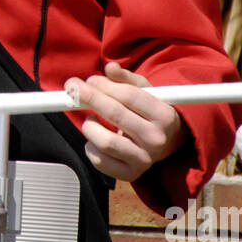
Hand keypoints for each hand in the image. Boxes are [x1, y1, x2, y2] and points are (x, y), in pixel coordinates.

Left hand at [64, 61, 187, 181]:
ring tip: (90, 118)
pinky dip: (90, 148)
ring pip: (105, 142)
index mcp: (164, 115)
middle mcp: (156, 139)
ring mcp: (144, 159)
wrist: (169, 142)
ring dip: (89, 125)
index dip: (105, 86)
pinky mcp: (131, 174)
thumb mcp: (146, 91)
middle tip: (73, 88)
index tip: (89, 80)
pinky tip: (93, 138)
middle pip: (115, 115)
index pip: (129, 96)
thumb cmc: (152, 112)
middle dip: (90, 97)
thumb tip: (110, 68)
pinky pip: (101, 162)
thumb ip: (127, 79)